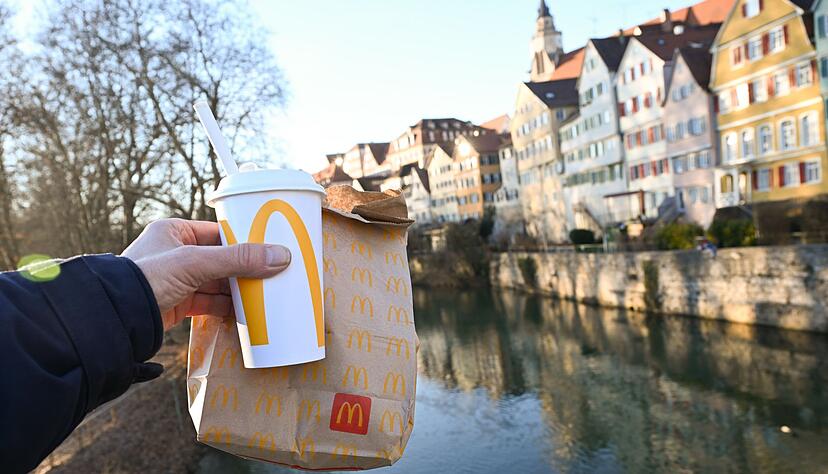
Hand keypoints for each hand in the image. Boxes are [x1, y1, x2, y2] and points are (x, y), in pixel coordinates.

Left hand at [122, 218, 290, 330]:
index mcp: (174, 231)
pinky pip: (210, 302)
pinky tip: (246, 312)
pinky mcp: (178, 304)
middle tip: (274, 273)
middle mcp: (175, 254)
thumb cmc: (146, 279)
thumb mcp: (195, 262)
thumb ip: (238, 258)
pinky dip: (228, 307)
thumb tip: (280, 255)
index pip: (219, 232)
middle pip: (222, 259)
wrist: (115, 319)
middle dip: (245, 269)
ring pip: (218, 283)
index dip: (245, 240)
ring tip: (265, 294)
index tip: (270, 248)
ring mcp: (177, 280)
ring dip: (239, 290)